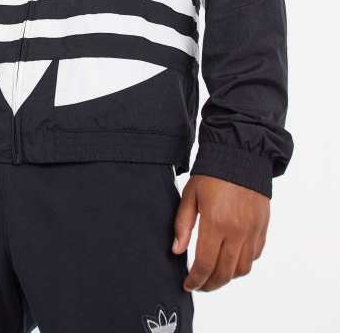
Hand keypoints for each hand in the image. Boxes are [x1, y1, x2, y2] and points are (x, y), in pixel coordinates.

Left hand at [172, 174, 268, 291]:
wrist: (241, 154)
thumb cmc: (212, 172)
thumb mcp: (190, 195)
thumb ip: (183, 224)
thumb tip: (177, 250)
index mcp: (216, 223)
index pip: (205, 264)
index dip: (195, 280)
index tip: (188, 285)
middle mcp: (237, 231)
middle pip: (225, 273)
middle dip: (210, 284)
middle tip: (200, 285)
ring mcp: (253, 230)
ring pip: (242, 268)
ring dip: (228, 276)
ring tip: (215, 274)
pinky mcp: (263, 226)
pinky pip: (255, 255)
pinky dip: (243, 263)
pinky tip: (231, 258)